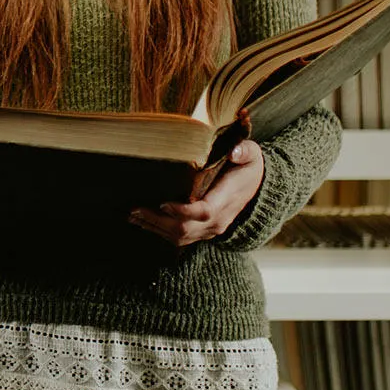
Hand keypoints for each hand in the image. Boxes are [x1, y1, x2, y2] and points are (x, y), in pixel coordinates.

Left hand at [128, 140, 264, 247]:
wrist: (257, 189)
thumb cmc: (248, 167)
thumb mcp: (251, 154)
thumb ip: (244, 151)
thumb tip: (235, 151)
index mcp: (227, 200)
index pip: (203, 212)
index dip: (182, 210)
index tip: (163, 202)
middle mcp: (217, 221)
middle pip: (185, 228)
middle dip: (158, 220)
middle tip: (135, 208)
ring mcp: (210, 230)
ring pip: (179, 236)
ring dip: (154, 227)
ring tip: (132, 214)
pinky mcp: (202, 232)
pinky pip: (179, 238)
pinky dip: (159, 231)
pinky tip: (142, 221)